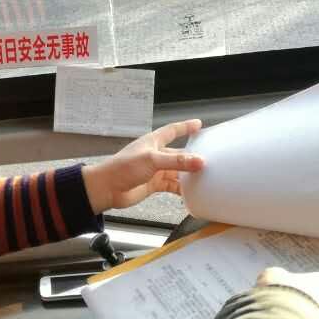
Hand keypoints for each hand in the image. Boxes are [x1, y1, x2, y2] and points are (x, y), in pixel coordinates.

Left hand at [82, 120, 203, 213]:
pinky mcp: (154, 184)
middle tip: (210, 162)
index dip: (185, 127)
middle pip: (179, 155)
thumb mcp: (152, 160)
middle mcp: (156, 155)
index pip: (173, 131)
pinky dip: (182, 190)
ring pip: (178, 172)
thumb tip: (199, 161)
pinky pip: (172, 186)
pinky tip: (191, 194)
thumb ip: (177, 162)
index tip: (198, 124)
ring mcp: (155, 170)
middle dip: (193, 158)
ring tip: (205, 179)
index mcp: (153, 142)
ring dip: (189, 176)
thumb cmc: (123, 167)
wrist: (107, 188)